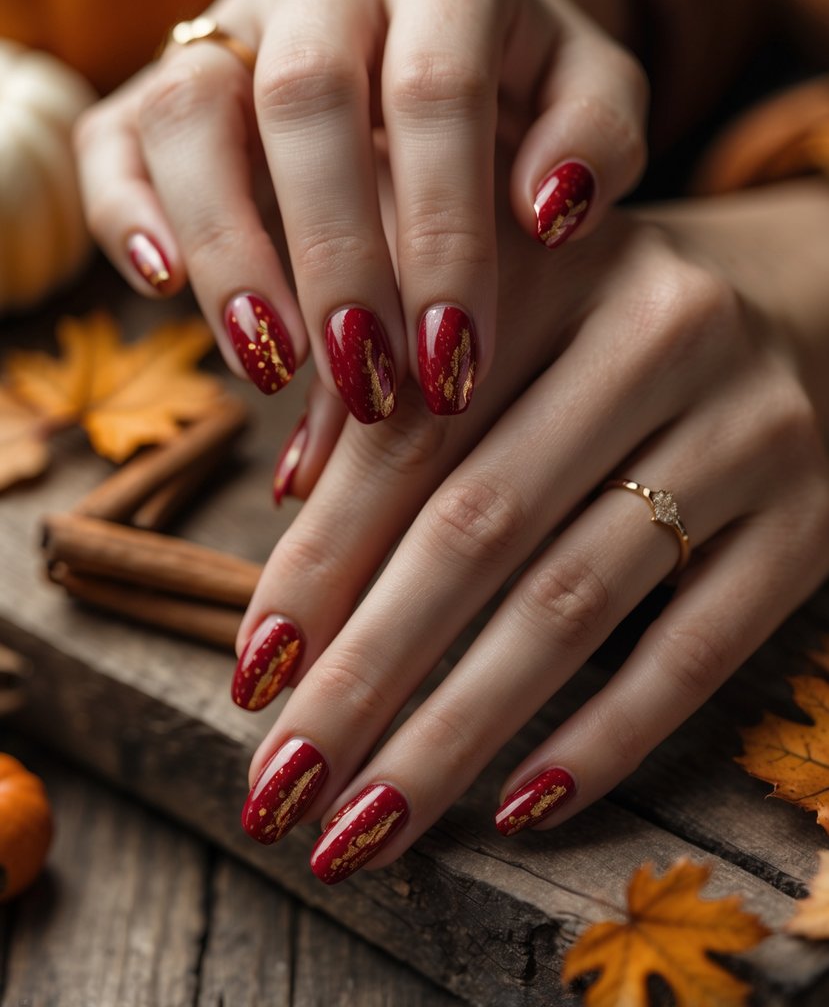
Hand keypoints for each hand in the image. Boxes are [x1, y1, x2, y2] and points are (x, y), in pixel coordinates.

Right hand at [74, 0, 646, 419]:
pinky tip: (162, 287)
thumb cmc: (525, 82)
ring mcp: (236, 13)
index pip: (437, 92)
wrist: (444, 20)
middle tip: (368, 384)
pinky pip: (118, 128)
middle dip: (336, 257)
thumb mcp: (593, 94)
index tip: (453, 363)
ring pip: (191, 109)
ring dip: (226, 249)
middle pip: (304, 97)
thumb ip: (599, 137)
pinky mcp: (171, 66)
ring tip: (270, 367)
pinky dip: (128, 209)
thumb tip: (548, 211)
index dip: (442, 234)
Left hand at [232, 174, 828, 879]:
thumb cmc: (604, 318)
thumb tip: (293, 509)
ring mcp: (746, 429)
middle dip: (367, 672)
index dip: (320, 562)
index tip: (252, 675)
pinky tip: (519, 806)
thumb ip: (392, 386)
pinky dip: (605, 734)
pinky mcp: (810, 518)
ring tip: (367, 827)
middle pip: (480, 528)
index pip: (407, 434)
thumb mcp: (500, 307)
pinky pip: (699, 648)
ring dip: (459, 731)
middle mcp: (656, 334)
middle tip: (282, 787)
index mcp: (547, 270)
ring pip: (576, 604)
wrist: (803, 292)